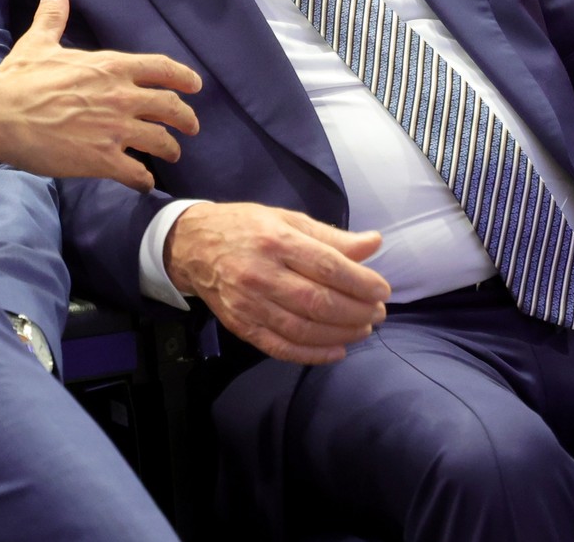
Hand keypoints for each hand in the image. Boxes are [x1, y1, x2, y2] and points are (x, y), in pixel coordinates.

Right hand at [0, 0, 200, 190]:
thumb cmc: (18, 78)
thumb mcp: (39, 43)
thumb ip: (54, 17)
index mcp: (111, 67)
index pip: (161, 68)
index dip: (183, 77)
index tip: (196, 85)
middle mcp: (121, 96)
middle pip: (170, 107)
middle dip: (186, 118)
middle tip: (192, 127)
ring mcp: (115, 129)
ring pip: (160, 141)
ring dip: (170, 149)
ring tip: (172, 154)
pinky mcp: (102, 159)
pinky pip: (136, 173)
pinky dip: (144, 180)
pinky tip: (144, 183)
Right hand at [166, 202, 390, 364]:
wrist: (191, 246)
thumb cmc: (246, 227)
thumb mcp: (287, 219)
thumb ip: (331, 236)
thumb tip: (374, 243)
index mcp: (276, 240)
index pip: (327, 266)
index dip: (361, 282)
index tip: (382, 290)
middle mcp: (261, 274)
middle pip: (318, 302)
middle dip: (356, 312)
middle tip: (378, 313)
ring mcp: (249, 304)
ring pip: (303, 329)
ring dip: (341, 334)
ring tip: (363, 329)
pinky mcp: (241, 326)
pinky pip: (280, 348)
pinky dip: (312, 355)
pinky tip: (337, 350)